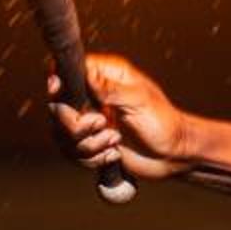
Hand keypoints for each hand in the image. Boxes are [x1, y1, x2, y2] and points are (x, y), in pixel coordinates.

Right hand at [47, 52, 190, 184]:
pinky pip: (72, 152)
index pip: (69, 70)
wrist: (173, 155)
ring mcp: (90, 120)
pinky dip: (90, 159)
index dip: (58, 82)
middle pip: (58, 107)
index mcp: (106, 76)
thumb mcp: (139, 101)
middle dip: (77, 124)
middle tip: (103, 125)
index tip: (58, 92)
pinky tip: (112, 155)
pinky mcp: (91, 142)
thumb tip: (86, 74)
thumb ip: (110, 89)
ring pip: (63, 134)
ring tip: (114, 142)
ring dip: (88, 145)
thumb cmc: (164, 123)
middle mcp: (93, 96)